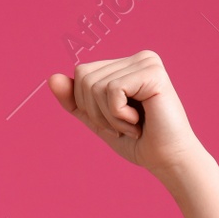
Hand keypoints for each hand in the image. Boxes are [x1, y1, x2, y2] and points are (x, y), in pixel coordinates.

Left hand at [48, 51, 206, 177]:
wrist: (167, 160)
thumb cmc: (137, 141)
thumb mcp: (97, 120)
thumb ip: (75, 101)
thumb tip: (52, 78)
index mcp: (126, 64)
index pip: (81, 73)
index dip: (87, 104)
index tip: (114, 119)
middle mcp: (139, 57)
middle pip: (85, 77)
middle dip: (96, 111)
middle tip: (124, 124)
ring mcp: (147, 62)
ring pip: (95, 85)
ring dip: (109, 116)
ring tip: (133, 124)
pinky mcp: (153, 72)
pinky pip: (111, 90)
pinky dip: (118, 115)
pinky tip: (140, 121)